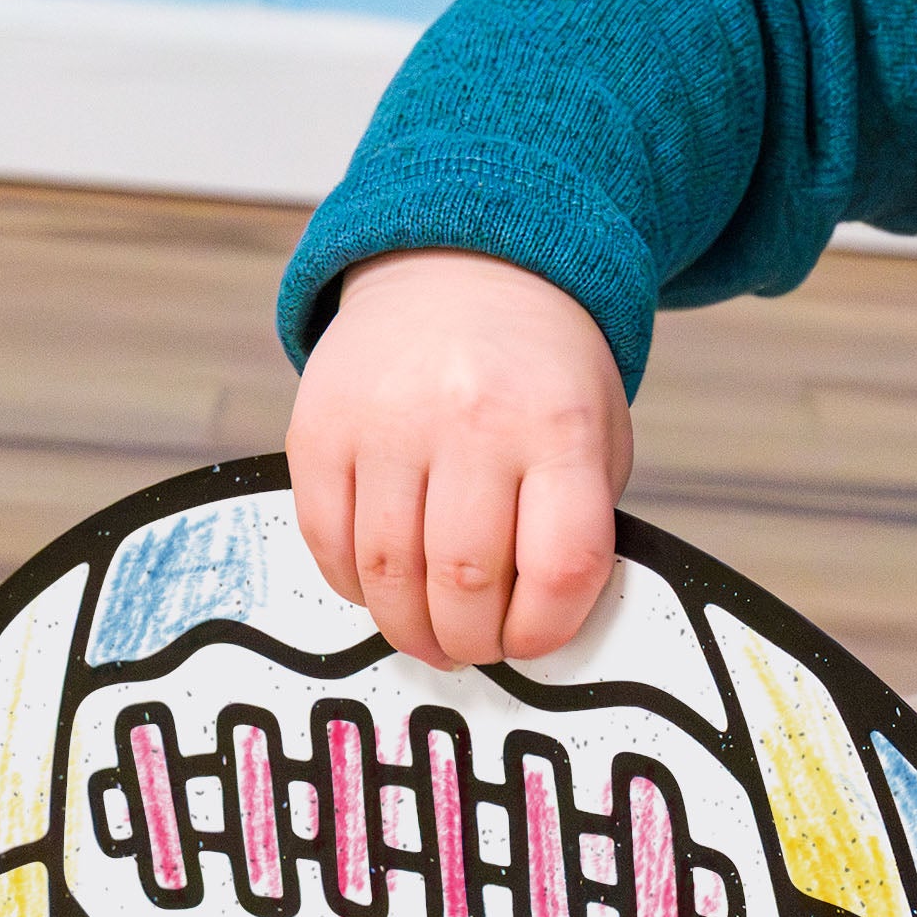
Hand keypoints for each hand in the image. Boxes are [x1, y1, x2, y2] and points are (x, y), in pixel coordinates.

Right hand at [287, 249, 631, 668]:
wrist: (464, 268)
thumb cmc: (539, 372)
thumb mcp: (595, 434)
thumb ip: (577, 523)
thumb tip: (541, 622)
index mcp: (558, 427)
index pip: (558, 566)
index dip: (544, 630)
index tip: (532, 643)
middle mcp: (471, 419)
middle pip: (464, 581)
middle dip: (471, 641)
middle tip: (475, 648)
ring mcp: (387, 420)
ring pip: (388, 572)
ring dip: (409, 626)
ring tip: (429, 633)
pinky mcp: (320, 425)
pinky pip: (326, 538)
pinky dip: (354, 584)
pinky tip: (380, 587)